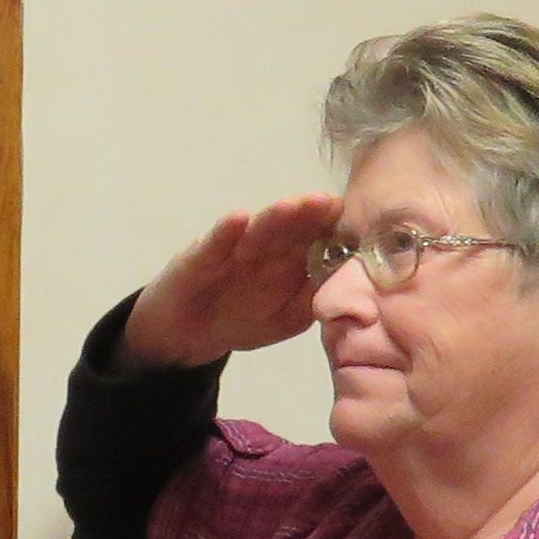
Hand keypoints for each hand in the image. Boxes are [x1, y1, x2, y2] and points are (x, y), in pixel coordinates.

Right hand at [122, 194, 340, 367]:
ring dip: (273, 218)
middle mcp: (263, 248)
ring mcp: (231, 250)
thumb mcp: (287, 318)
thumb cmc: (239, 320)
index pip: (312, 238)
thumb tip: (352, 285)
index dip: (330, 228)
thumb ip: (313, 299)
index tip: (353, 221)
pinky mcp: (198, 259)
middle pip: (288, 229)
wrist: (185, 335)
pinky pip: (214, 244)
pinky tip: (239, 219)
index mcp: (287, 260)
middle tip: (328, 203)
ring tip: (292, 206)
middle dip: (307, 215)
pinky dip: (226, 232)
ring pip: (256, 231)